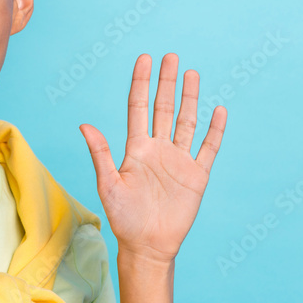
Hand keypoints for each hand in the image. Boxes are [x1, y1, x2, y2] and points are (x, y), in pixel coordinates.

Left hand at [79, 53, 226, 263]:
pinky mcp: (196, 176)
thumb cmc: (123, 218)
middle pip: (163, 108)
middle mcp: (158, 149)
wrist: (148, 246)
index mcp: (136, 149)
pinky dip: (214, 130)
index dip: (141, 83)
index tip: (144, 59)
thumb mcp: (108, 185)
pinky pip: (208, 148)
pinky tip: (219, 110)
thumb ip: (100, 154)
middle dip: (166, 82)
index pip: (138, 107)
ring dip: (189, 98)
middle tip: (171, 56)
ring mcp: (178, 161)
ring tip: (191, 73)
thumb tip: (84, 125)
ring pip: (185, 121)